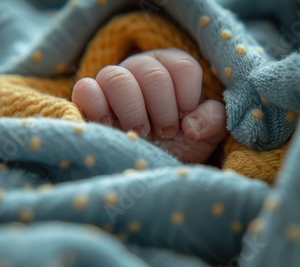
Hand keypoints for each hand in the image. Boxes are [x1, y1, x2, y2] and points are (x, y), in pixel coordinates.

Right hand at [72, 48, 227, 162]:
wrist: (148, 166)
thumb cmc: (178, 144)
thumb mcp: (205, 135)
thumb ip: (214, 121)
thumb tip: (191, 125)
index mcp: (172, 70)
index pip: (183, 66)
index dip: (187, 97)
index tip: (185, 120)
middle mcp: (142, 69)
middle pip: (151, 72)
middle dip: (163, 109)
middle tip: (166, 133)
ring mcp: (113, 82)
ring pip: (116, 77)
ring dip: (133, 111)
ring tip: (141, 133)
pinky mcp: (88, 99)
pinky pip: (86, 89)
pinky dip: (98, 108)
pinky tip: (113, 128)